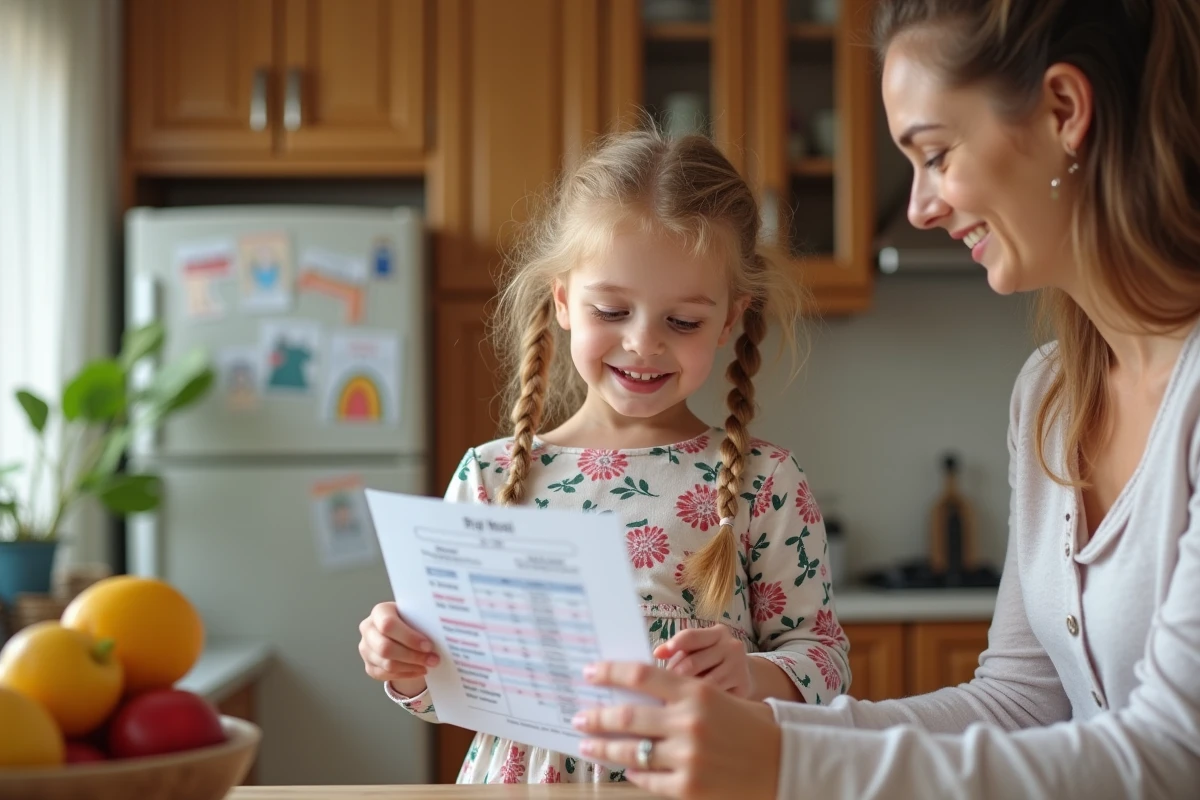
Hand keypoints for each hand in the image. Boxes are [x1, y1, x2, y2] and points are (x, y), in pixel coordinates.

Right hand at [357, 601, 438, 695]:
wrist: (399, 632)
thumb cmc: (410, 621)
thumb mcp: (414, 615)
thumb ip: (422, 621)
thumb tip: (441, 634)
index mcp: (380, 611)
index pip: (388, 625)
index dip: (409, 637)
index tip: (429, 645)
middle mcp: (368, 629)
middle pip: (385, 648)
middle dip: (412, 656)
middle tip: (433, 659)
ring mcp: (365, 648)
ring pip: (386, 663)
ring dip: (411, 667)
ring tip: (428, 665)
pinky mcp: (368, 665)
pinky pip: (385, 674)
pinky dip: (405, 674)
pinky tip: (419, 670)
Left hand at [573, 661, 781, 798]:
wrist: (784, 762)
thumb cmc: (749, 726)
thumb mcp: (716, 697)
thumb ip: (678, 695)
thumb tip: (631, 696)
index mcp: (696, 692)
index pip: (639, 675)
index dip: (609, 672)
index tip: (589, 672)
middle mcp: (688, 723)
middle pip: (626, 716)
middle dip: (595, 716)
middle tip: (579, 715)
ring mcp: (687, 758)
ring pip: (629, 751)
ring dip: (603, 747)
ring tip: (587, 745)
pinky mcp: (689, 789)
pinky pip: (647, 779)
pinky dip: (632, 773)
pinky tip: (625, 768)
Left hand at [655, 625, 752, 697]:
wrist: (748, 676)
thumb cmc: (713, 662)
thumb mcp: (700, 650)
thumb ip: (679, 650)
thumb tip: (657, 654)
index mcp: (718, 633)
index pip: (691, 636)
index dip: (673, 645)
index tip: (657, 655)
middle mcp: (731, 647)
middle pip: (693, 661)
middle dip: (674, 676)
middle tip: (661, 688)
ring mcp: (739, 667)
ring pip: (704, 683)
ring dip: (686, 693)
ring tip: (674, 699)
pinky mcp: (743, 687)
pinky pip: (716, 697)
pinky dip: (701, 704)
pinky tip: (693, 707)